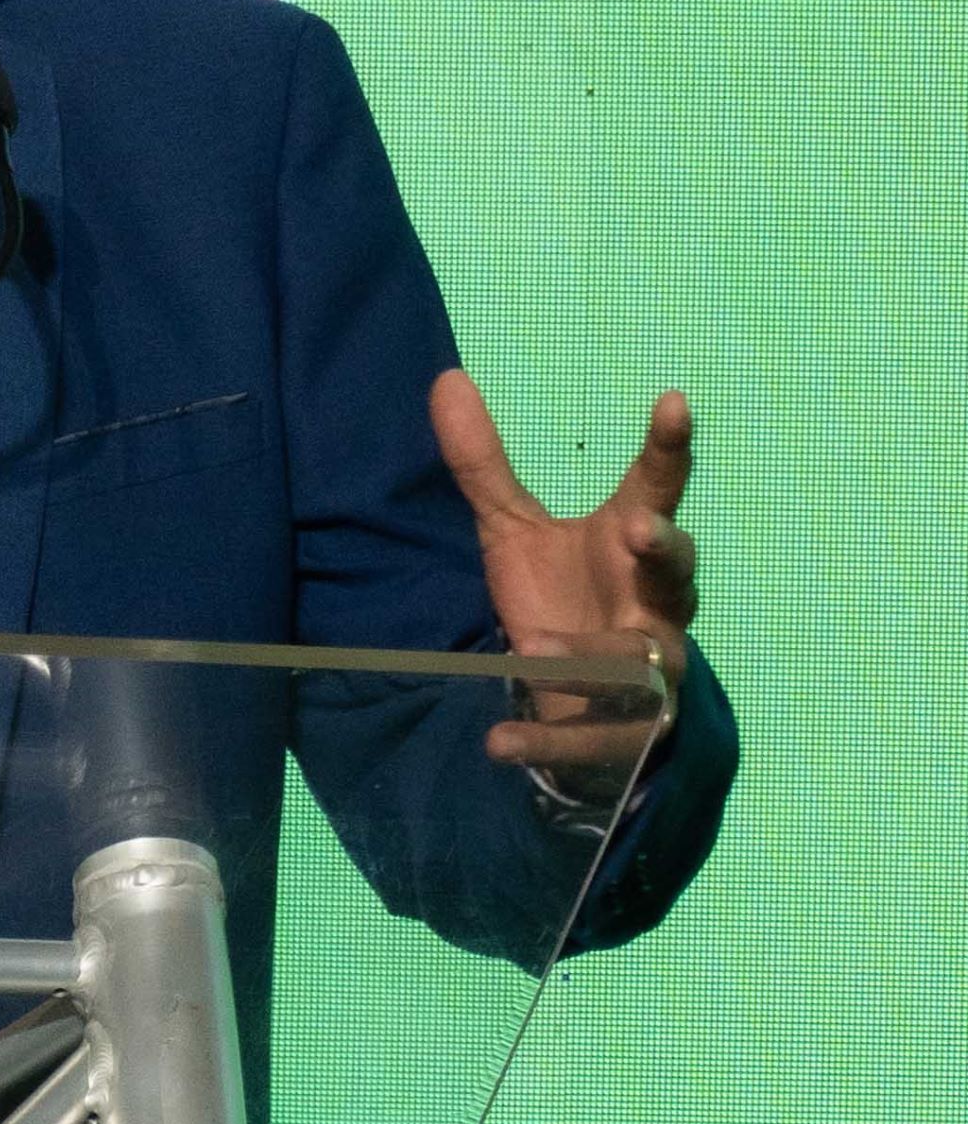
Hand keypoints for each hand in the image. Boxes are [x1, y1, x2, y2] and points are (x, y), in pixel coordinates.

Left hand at [428, 370, 698, 799]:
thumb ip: (485, 465)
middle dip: (667, 550)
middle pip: (678, 572)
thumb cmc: (560, 598)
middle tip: (642, 530)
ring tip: (529, 647)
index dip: (670, 447)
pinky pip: (593, 740)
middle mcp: (655, 603)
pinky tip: (496, 746)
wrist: (579, 700)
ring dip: (589, 656)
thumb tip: (445, 377)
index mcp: (630, 544)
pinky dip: (546, 743)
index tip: (673, 401)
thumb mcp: (513, 531)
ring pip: (641, 662)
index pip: (659, 488)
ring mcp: (649, 671)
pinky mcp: (624, 732)